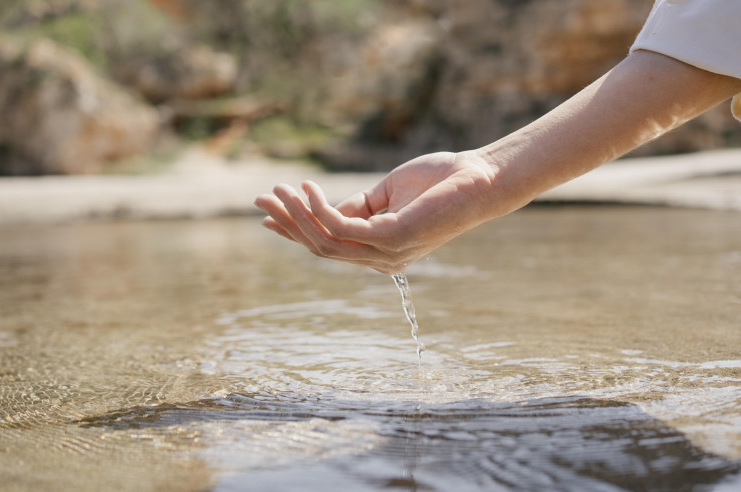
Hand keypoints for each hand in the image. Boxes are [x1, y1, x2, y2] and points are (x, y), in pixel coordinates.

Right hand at [254, 151, 499, 274]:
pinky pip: (341, 228)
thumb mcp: (386, 194)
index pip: (329, 246)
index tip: (267, 215)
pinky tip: (307, 188)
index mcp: (380, 251)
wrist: (480, 177)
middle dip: (287, 223)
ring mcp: (387, 253)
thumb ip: (356, 206)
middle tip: (260, 199)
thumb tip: (321, 207)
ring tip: (278, 189)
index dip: (295, 231)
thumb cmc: (440, 182)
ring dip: (296, 215)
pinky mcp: (392, 239)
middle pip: (320, 248)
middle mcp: (381, 259)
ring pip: (325, 241)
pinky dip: (319, 208)